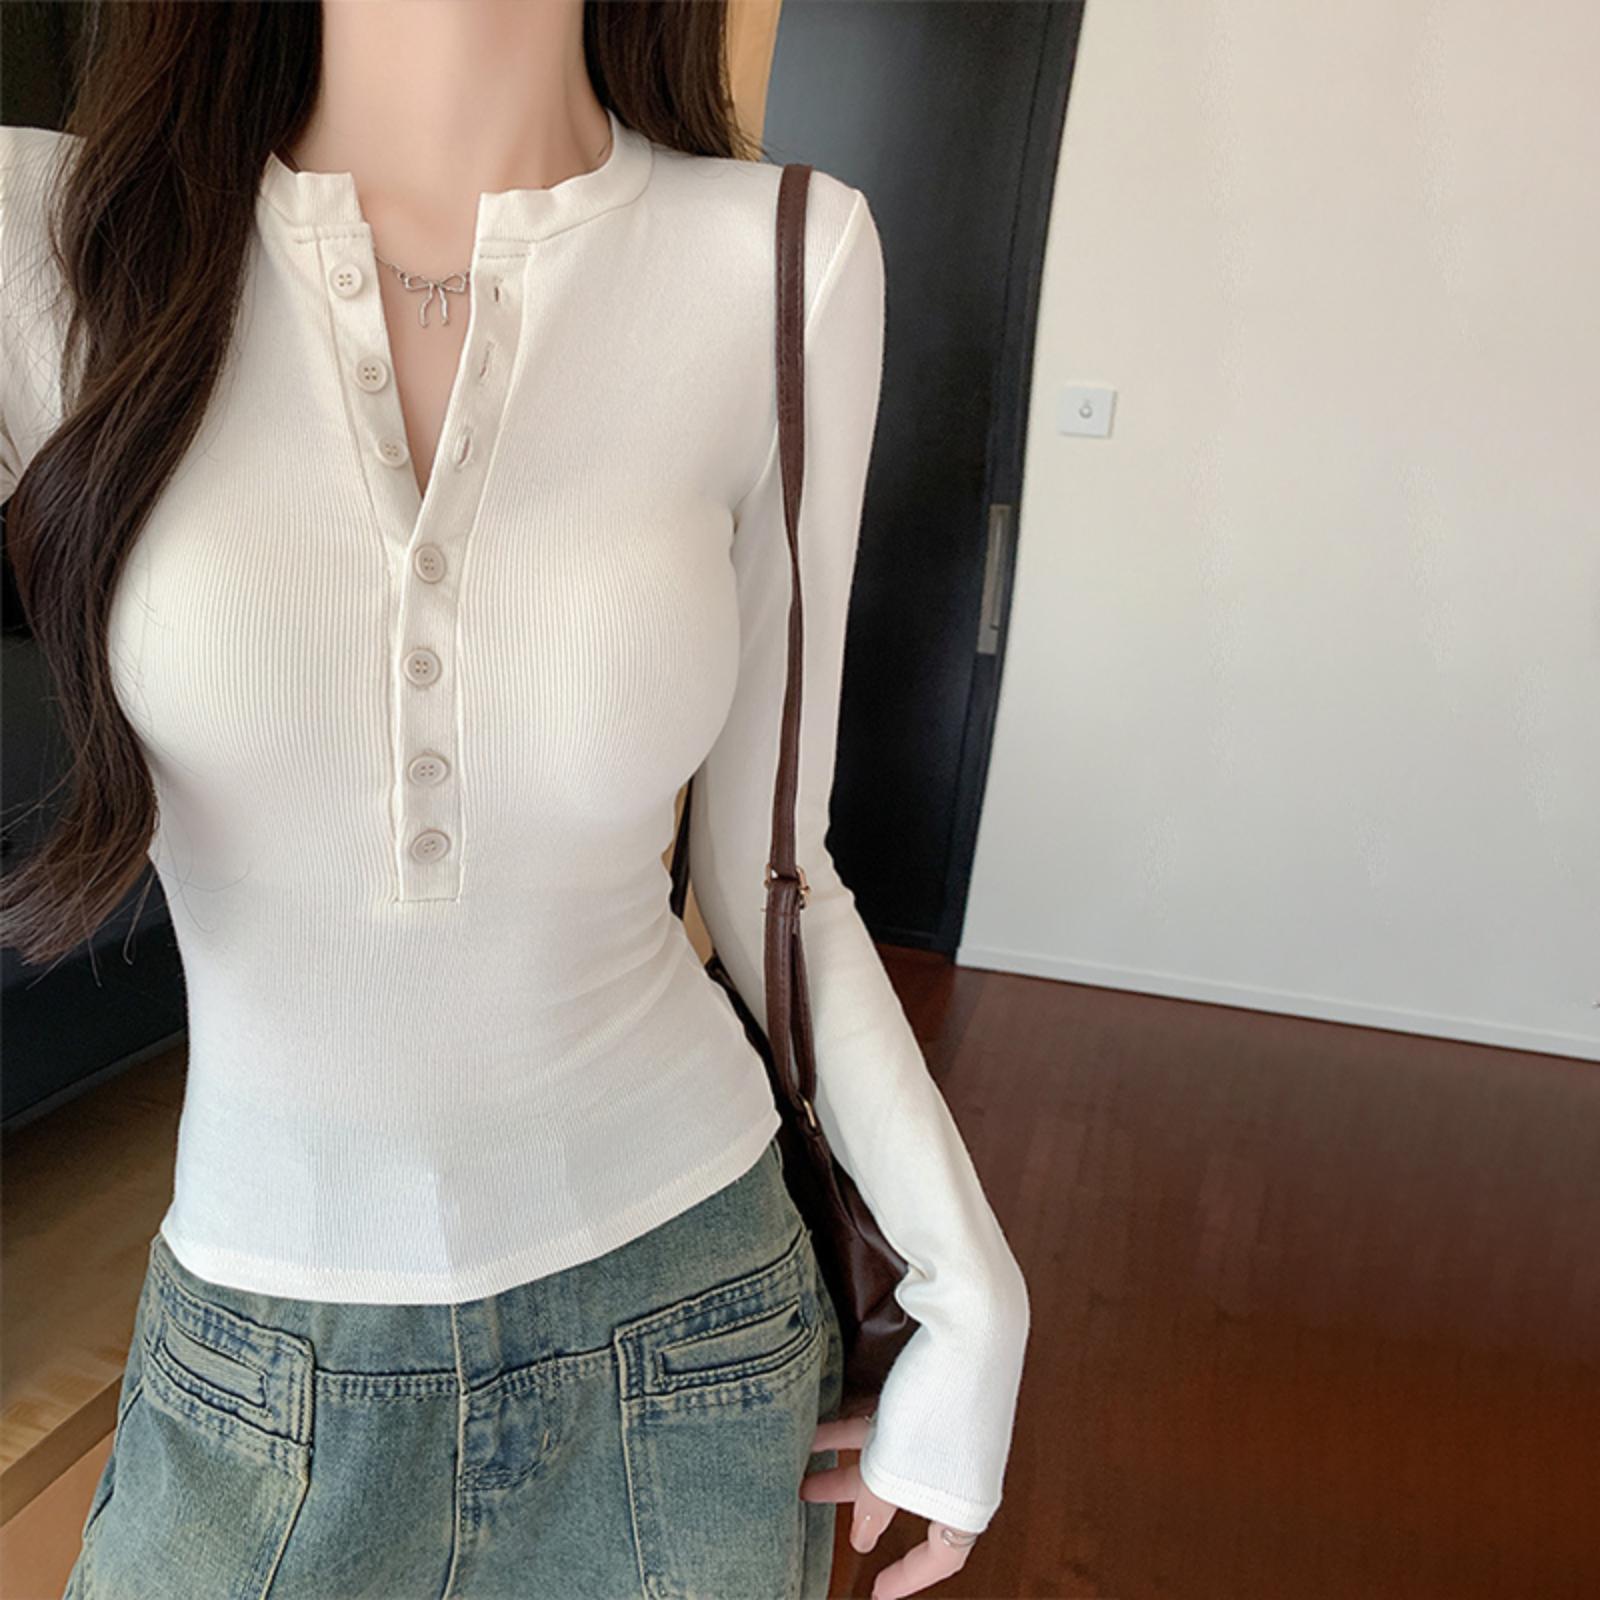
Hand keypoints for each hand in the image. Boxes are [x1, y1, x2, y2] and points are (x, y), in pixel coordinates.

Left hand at [798, 1413, 980, 1598]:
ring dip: (843, 1461)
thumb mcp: (897, 1468)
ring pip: (888, 1457)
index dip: (909, 1578)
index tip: (877, 1591)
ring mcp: (946, 1432)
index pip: (942, 1556)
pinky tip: (816, 1427)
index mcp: (965, 1502)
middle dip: (851, 1502)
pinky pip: (886, 1425)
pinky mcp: (934, 1396)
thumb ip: (876, 1504)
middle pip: (902, 1500)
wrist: (972, 1326)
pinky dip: (851, 1430)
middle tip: (811, 1499)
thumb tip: (861, 1535)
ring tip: (801, 1462)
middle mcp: (958, 1470)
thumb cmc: (941, 1406)